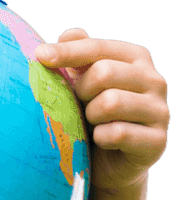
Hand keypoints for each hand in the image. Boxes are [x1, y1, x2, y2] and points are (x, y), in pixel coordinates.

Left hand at [35, 28, 168, 193]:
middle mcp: (154, 80)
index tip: (39, 56)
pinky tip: (101, 140)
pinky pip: (116, 133)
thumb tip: (68, 35)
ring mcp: (160, 111)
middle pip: (104, 73)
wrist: (108, 164)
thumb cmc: (91, 115)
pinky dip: (100, 138)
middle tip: (79, 105)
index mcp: (136, 58)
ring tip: (91, 124)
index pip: (98, 47)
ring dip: (90, 116)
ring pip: (111, 102)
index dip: (67, 52)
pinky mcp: (157, 141)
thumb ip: (77, 55)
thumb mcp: (81, 82)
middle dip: (81, 91)